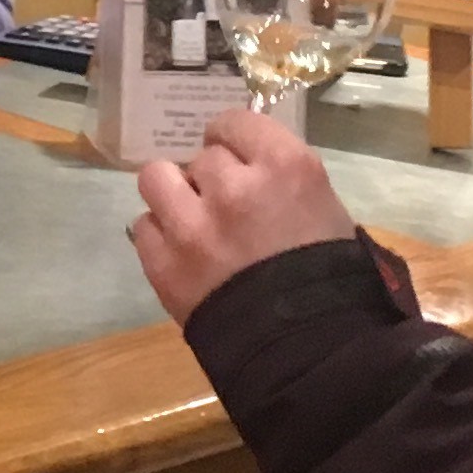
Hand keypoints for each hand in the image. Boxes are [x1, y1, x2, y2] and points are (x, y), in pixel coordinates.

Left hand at [128, 106, 356, 323]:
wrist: (309, 350)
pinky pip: (142, 226)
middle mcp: (233, 186)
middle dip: (213, 177)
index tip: (235, 155)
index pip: (236, 122)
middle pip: (204, 157)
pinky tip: (180, 253)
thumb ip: (281, 178)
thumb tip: (248, 165)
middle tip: (227, 205)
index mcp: (285, 167)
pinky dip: (159, 236)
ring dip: (173, 194)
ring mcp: (191, 225)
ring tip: (190, 218)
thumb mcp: (325, 209)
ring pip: (157, 178)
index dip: (233, 139)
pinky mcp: (162, 264)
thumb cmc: (331, 278)